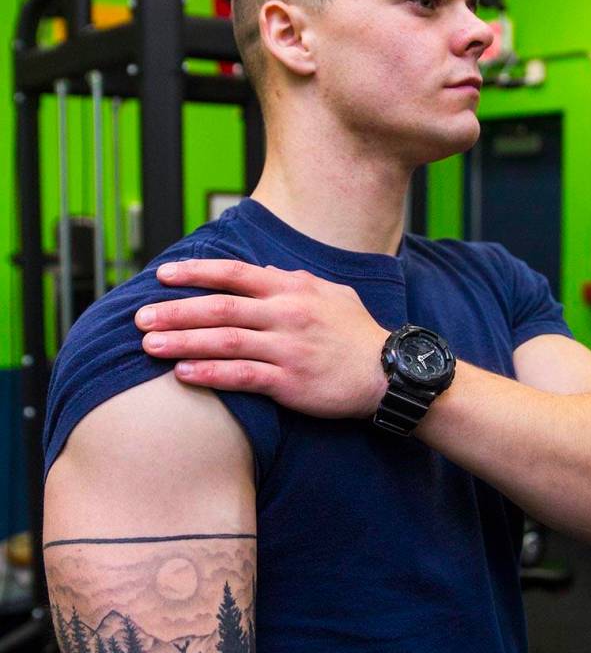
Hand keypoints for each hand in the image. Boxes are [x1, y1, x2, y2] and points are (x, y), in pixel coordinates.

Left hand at [134, 259, 389, 419]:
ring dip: (182, 341)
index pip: (234, 274)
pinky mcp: (290, 381)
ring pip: (224, 341)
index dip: (195, 273)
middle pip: (219, 308)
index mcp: (291, 288)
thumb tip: (264, 271)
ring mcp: (287, 347)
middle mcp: (286, 313)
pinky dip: (210, 373)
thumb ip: (293, 282)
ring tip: (148, 345)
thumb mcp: (330, 294)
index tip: (162, 275)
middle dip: (175, 311)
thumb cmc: (357, 333)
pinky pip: (242, 376)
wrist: (389, 373)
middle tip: (140, 317)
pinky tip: (183, 373)